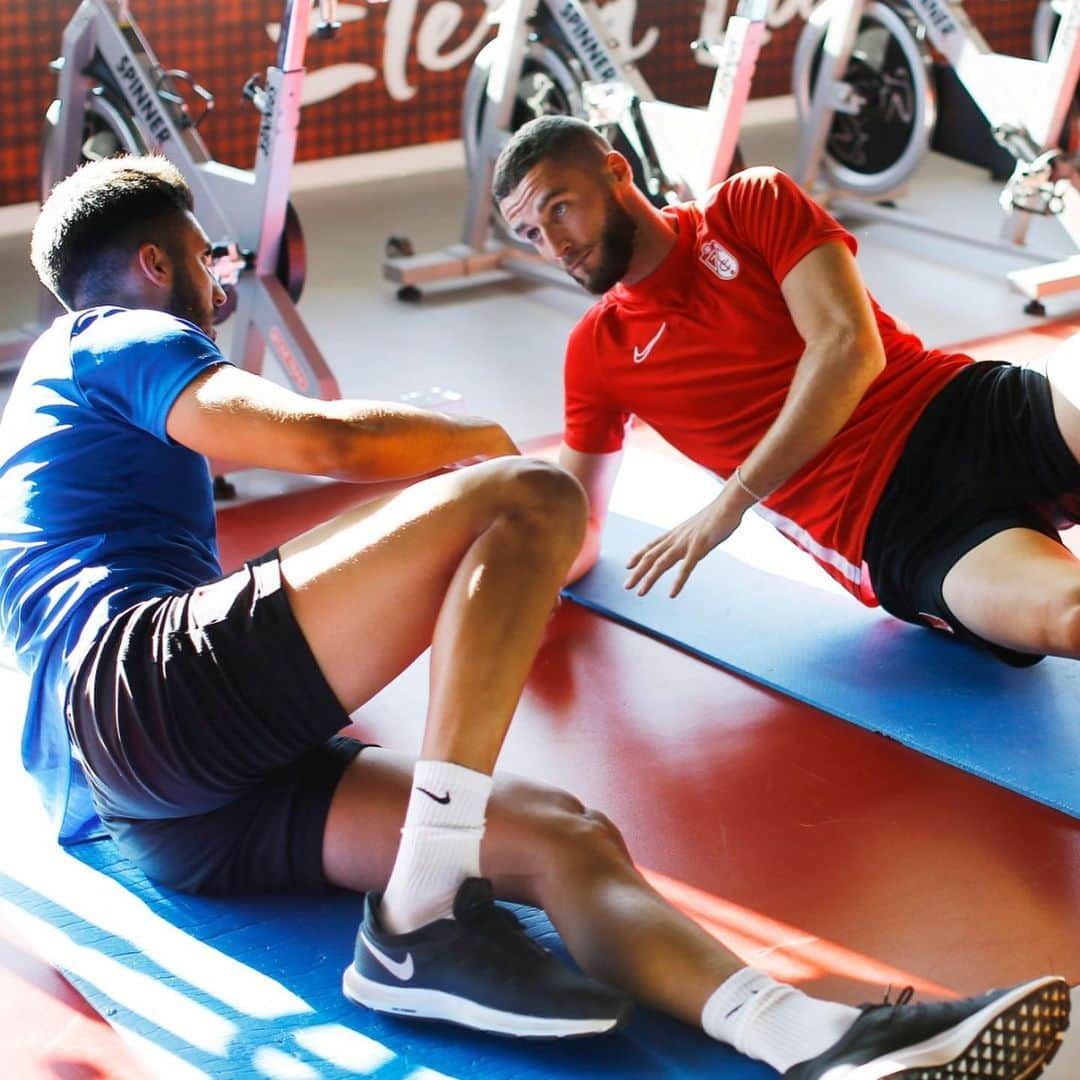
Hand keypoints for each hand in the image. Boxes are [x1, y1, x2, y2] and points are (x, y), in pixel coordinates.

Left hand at [624, 494, 744, 597]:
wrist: (728, 503)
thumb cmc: (717, 515)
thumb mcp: (698, 527)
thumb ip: (690, 536)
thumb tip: (691, 542)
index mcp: (676, 533)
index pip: (652, 545)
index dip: (638, 556)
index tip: (627, 566)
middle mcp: (676, 538)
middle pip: (651, 556)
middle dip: (637, 572)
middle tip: (626, 586)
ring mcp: (686, 543)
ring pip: (662, 563)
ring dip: (650, 578)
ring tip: (640, 592)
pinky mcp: (699, 548)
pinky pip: (686, 567)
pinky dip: (678, 581)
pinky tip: (672, 593)